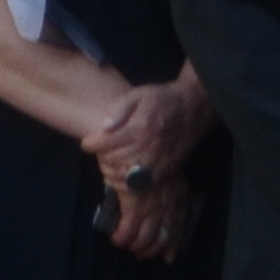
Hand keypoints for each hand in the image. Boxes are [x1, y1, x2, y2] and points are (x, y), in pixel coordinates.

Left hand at [82, 77, 209, 195]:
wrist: (193, 109)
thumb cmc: (163, 99)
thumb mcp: (139, 93)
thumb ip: (119, 108)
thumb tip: (104, 126)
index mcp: (139, 127)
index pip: (105, 142)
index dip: (90, 143)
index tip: (87, 142)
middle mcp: (147, 147)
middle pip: (111, 160)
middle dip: (100, 156)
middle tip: (98, 151)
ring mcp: (155, 162)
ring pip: (123, 175)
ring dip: (110, 171)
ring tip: (107, 162)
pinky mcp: (163, 172)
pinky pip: (139, 185)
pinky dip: (125, 183)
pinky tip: (121, 174)